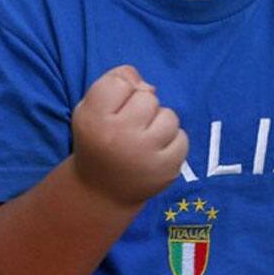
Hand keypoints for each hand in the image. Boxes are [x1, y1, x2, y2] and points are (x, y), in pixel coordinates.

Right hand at [71, 65, 187, 204]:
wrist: (101, 192)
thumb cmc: (99, 139)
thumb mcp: (91, 107)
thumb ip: (115, 81)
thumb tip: (150, 87)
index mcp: (93, 119)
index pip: (119, 81)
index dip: (119, 92)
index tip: (111, 111)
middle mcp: (118, 137)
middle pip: (147, 96)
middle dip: (141, 107)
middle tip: (128, 128)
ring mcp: (145, 155)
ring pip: (169, 116)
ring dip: (159, 123)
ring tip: (143, 140)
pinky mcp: (166, 170)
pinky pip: (182, 137)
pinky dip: (172, 142)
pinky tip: (155, 153)